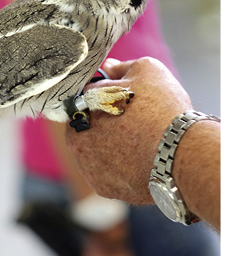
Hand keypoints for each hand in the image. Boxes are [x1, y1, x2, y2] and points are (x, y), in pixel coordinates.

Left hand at [65, 57, 192, 203]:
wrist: (180, 153)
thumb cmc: (162, 108)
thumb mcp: (146, 70)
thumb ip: (121, 68)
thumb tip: (108, 67)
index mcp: (81, 105)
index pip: (86, 97)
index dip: (105, 96)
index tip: (124, 101)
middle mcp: (75, 137)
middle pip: (86, 126)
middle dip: (103, 123)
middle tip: (131, 123)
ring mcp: (87, 165)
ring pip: (95, 152)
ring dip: (109, 147)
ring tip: (136, 143)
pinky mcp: (102, 188)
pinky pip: (106, 174)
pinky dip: (118, 168)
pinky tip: (137, 160)